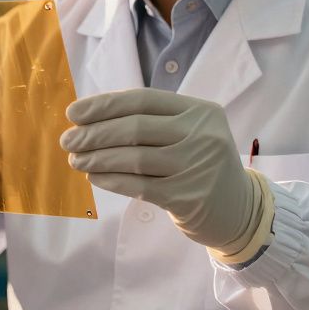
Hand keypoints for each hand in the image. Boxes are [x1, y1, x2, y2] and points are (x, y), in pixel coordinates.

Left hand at [59, 88, 258, 253]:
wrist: (240, 209)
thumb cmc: (200, 164)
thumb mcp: (188, 133)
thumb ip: (151, 122)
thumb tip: (88, 120)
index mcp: (200, 110)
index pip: (143, 100)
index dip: (104, 105)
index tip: (74, 114)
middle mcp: (201, 134)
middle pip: (135, 128)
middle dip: (94, 134)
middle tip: (68, 141)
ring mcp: (196, 166)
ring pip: (134, 158)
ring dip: (97, 158)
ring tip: (76, 160)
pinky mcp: (187, 197)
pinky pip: (138, 185)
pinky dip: (111, 180)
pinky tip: (94, 177)